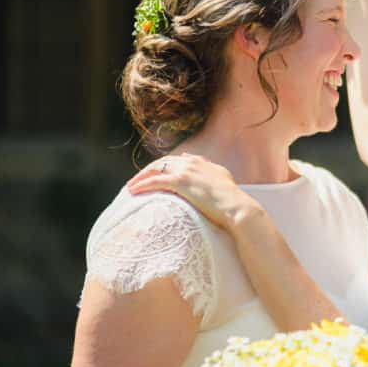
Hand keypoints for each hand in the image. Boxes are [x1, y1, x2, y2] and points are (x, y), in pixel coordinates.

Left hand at [126, 153, 261, 231]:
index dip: (164, 166)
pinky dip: (142, 184)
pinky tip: (133, 191)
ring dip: (141, 176)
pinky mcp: (179, 182)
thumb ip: (211, 173)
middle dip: (148, 170)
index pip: (178, 159)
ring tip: (131, 186)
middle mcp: (192, 162)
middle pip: (163, 162)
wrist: (235, 207)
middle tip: (137, 180)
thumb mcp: (223, 181)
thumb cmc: (232, 200)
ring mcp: (186, 171)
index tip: (156, 173)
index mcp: (202, 162)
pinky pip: (155, 181)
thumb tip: (204, 172)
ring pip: (156, 169)